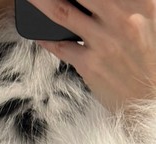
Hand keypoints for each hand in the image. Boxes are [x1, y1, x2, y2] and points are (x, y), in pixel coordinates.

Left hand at [31, 0, 155, 116]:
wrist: (153, 98)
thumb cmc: (153, 57)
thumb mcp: (152, 16)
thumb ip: (131, 2)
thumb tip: (103, 2)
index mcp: (142, 0)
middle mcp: (122, 16)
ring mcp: (104, 40)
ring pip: (61, 11)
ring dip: (40, 1)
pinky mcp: (90, 64)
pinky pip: (59, 46)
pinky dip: (44, 36)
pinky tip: (35, 29)